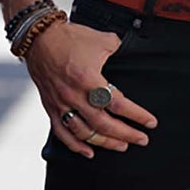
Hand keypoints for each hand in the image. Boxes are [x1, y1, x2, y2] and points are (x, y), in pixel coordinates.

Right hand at [25, 20, 157, 157]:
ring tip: (121, 146)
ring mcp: (62, 104)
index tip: (150, 122)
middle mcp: (75, 95)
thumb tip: (130, 52)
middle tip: (141, 139)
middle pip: (103, 124)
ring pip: (85, 132)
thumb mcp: (101, 39)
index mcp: (89, 79)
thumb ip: (118, 48)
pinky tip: (88, 152)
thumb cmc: (70, 38)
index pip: (117, 103)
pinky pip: (62, 133)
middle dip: (126, 134)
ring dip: (105, 142)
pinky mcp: (51, 107)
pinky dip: (76, 146)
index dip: (136, 115)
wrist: (40, 38)